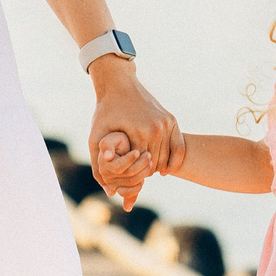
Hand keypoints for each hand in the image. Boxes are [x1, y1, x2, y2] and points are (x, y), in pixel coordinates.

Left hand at [89, 61, 182, 209]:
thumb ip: (99, 163)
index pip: (141, 168)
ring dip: (157, 168)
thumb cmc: (105, 112)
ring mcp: (166, 123)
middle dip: (143, 174)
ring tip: (143, 170)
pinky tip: (164, 170)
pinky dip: (174, 161)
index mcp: (139, 132)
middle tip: (134, 176)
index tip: (123, 178)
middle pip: (155, 166)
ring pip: (166, 159)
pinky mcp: (172, 120)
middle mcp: (156, 128)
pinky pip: (179, 148)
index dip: (132, 177)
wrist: (119, 84)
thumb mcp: (96, 136)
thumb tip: (110, 191)